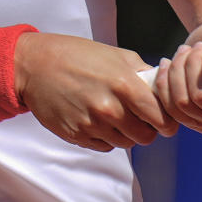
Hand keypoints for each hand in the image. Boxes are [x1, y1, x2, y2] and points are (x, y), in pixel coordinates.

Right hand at [13, 32, 178, 151]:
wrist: (35, 66)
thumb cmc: (76, 55)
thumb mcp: (115, 54)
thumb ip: (141, 71)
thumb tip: (161, 84)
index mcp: (124, 85)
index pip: (160, 118)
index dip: (167, 121)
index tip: (165, 119)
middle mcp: (109, 108)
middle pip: (145, 137)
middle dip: (147, 129)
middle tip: (140, 118)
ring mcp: (92, 124)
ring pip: (125, 144)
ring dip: (126, 134)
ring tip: (117, 116)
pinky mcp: (76, 135)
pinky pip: (104, 146)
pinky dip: (107, 138)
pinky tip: (99, 120)